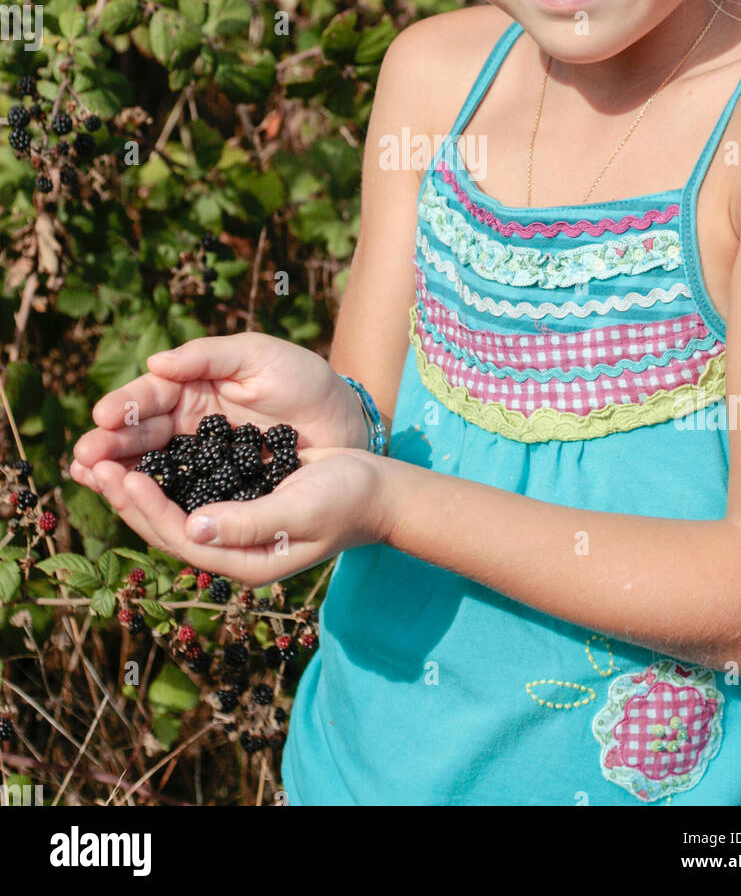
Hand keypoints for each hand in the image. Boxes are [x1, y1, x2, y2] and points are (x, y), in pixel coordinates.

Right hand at [71, 332, 366, 493]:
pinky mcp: (219, 491)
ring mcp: (202, 460)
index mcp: (194, 388)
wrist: (346, 423)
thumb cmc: (306, 382)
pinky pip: (180, 496)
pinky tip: (129, 502)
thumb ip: (208, 357)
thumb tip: (155, 365)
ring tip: (90, 478)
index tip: (103, 417)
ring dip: (119, 475)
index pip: (150, 397)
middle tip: (85, 457)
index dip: (125, 407)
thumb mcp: (260, 356)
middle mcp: (189, 425)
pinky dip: (153, 500)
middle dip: (109, 446)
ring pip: (150, 468)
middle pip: (140, 436)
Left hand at [84, 445, 390, 586]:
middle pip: (163, 527)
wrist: (378, 490)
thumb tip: (195, 528)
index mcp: (243, 561)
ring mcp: (231, 526)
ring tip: (98, 459)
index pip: (180, 537)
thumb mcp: (300, 510)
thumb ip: (248, 523)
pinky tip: (140, 453)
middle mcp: (230, 549)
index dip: (147, 508)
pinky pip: (186, 491)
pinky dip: (159, 472)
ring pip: (169, 510)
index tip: (123, 475)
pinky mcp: (235, 501)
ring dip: (133, 484)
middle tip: (89, 463)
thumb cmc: (346, 499)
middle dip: (124, 496)